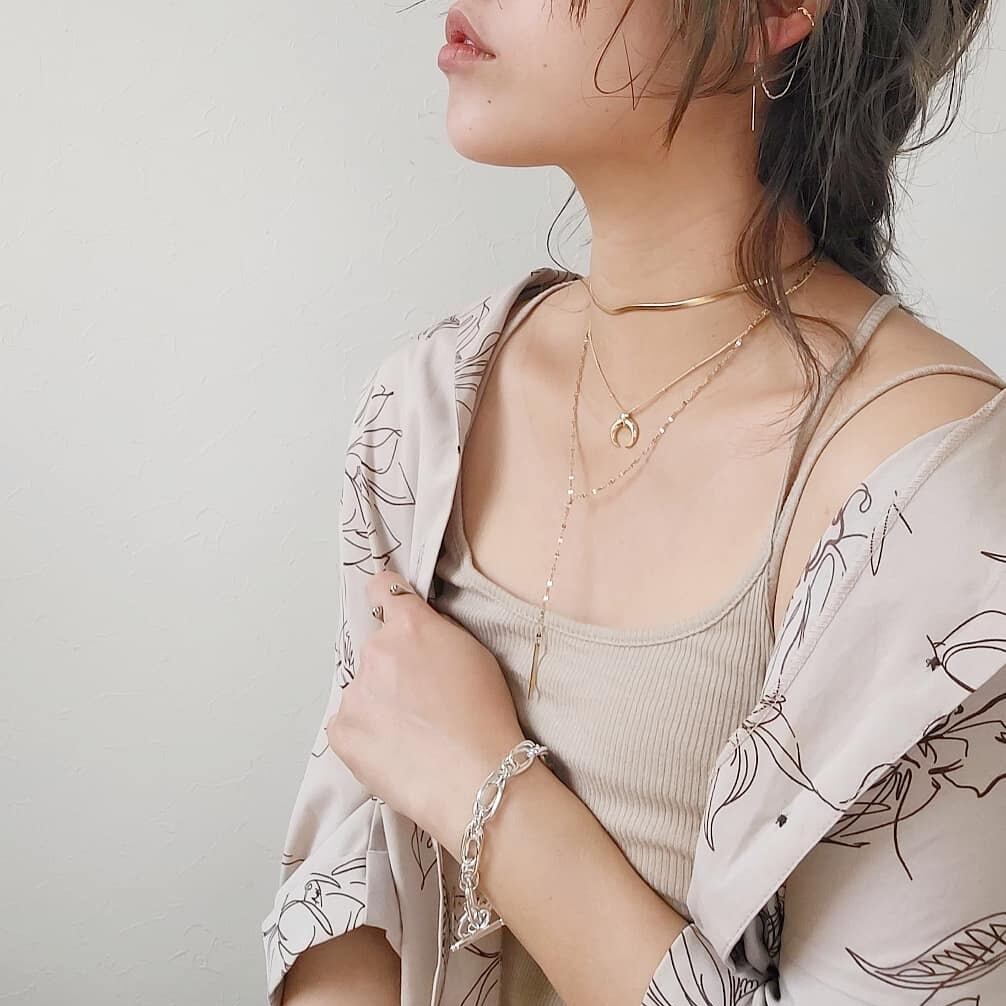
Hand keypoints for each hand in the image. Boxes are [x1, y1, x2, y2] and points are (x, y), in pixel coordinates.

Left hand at [326, 568, 526, 852]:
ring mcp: (354, 693)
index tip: (392, 611)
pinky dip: (366, 733)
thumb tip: (420, 630)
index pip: (383, 589)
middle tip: (421, 699)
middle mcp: (375, 651)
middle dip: (393, 666)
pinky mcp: (341, 732)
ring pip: (363, 689)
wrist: (475, 778)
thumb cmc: (486, 716)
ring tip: (412, 733)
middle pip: (377, 648)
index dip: (389, 599)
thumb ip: (438, 632)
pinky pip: (348, 723)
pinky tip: (395, 749)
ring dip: (379, 701)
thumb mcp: (475, 654)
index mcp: (409, 626)